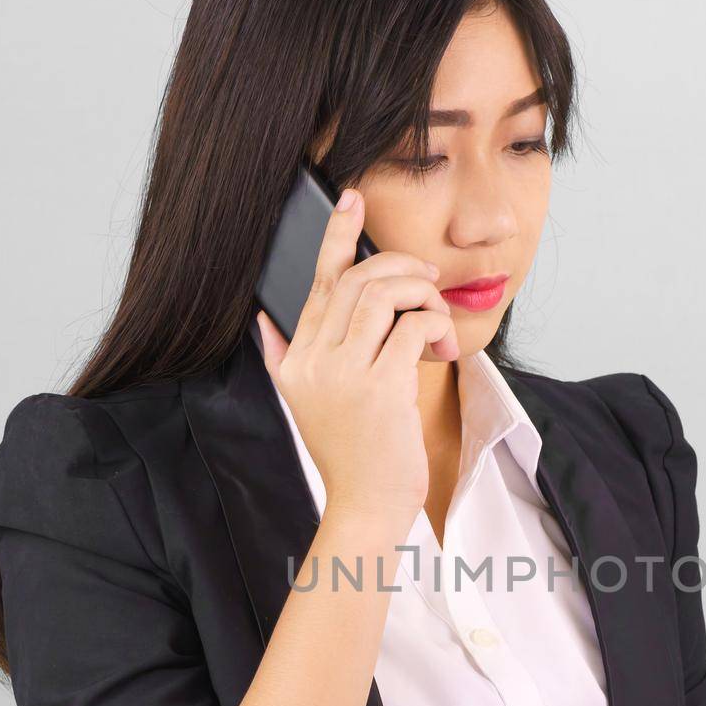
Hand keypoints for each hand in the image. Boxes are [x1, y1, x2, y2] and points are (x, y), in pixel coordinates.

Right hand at [255, 186, 459, 528]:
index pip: (316, 283)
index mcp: (296, 359)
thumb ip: (283, 359)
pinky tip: (443, 344)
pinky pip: (410, 328)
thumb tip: (263, 322)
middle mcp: (313, 362)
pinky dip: (433, 324)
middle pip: (355, 281)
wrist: (366, 507)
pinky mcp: (381, 389)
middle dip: (400, 267)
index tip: (352, 199)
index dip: (337, 236)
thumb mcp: (303, 405)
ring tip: (438, 315)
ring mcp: (344, 375)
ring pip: (381, 295)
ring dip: (420, 293)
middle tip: (428, 277)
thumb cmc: (351, 455)